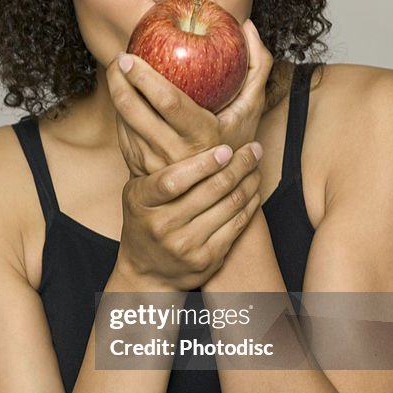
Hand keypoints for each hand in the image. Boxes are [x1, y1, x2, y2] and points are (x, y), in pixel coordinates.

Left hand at [107, 18, 274, 177]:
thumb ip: (257, 65)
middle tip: (118, 59)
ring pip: (124, 123)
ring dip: (115, 93)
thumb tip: (247, 25)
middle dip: (119, 82)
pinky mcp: (140, 170)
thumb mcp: (252, 105)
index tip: (130, 56)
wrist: (216, 189)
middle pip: (135, 112)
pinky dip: (120, 112)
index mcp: (203, 136)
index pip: (168, 102)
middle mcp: (176, 155)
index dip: (144, 78)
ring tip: (117, 72)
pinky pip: (122, 135)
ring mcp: (155, 165)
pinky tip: (123, 94)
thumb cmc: (235, 136)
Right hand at [116, 141, 262, 292]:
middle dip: (238, 166)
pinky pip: (236, 226)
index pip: (173, 181)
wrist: (146, 272)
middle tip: (252, 149)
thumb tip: (180, 121)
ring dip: (249, 182)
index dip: (202, 164)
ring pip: (229, 206)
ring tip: (255, 165)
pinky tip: (253, 190)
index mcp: (142, 202)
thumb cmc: (145, 219)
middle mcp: (162, 225)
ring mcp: (185, 245)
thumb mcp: (137, 193)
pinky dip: (249, 205)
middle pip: (210, 191)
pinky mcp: (206, 260)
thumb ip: (157, 166)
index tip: (225, 149)